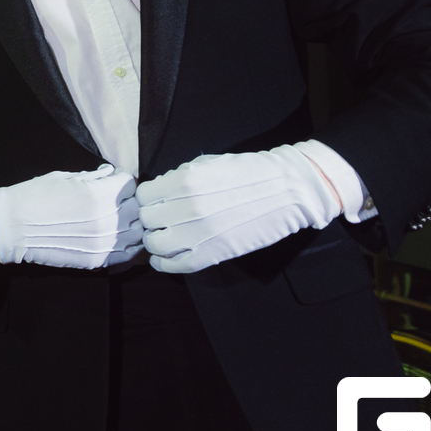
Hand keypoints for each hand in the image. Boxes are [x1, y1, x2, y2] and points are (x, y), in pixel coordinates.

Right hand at [0, 163, 138, 268]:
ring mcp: (105, 243)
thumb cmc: (35, 196)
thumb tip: (111, 175)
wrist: (13, 227)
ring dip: (132, 223)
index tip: (114, 181)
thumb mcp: (64, 177)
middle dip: (129, 200)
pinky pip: (129, 252)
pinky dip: (128, 244)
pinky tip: (117, 236)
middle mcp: (107, 219)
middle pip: (138, 207)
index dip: (122, 179)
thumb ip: (94, 177)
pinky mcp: (100, 260)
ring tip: (118, 219)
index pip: (131, 183)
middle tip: (117, 199)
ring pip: (138, 232)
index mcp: (99, 194)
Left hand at [138, 145, 341, 274]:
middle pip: (146, 220)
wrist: (288, 190)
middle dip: (153, 218)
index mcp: (182, 182)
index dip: (150, 199)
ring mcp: (197, 234)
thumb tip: (158, 193)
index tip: (159, 201)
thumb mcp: (205, 164)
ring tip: (168, 235)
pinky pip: (173, 266)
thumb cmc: (248, 172)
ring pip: (154, 244)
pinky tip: (167, 256)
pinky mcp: (211, 255)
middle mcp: (185, 209)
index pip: (143, 196)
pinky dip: (164, 263)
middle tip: (165, 218)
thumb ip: (177, 178)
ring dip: (157, 240)